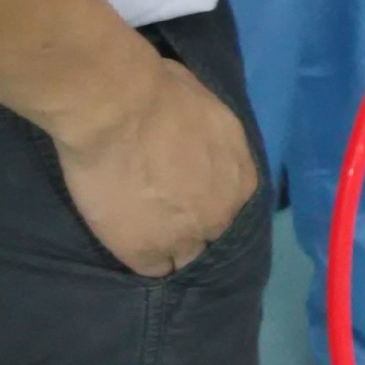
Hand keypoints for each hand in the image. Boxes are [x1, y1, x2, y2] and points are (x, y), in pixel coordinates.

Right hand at [54, 58, 259, 277]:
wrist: (122, 108)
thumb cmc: (165, 94)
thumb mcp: (215, 116)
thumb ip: (217, 144)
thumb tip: (207, 145)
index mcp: (242, 181)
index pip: (232, 210)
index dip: (208, 207)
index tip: (190, 202)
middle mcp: (223, 214)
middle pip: (212, 237)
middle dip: (194, 230)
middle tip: (167, 220)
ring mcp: (186, 237)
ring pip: (185, 259)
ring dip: (170, 250)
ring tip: (149, 238)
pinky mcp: (146, 250)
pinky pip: (152, 269)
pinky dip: (142, 259)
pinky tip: (131, 247)